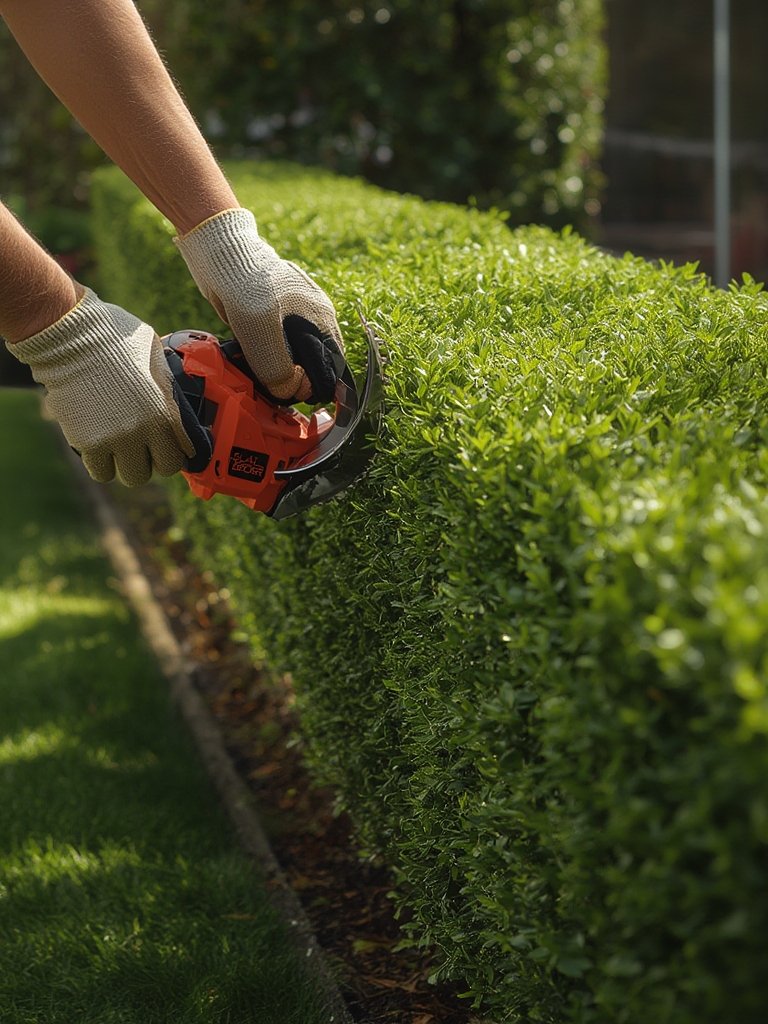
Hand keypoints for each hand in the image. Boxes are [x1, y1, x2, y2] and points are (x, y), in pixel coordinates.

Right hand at [10, 288, 193, 485]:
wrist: (70, 338)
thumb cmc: (115, 340)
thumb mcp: (156, 356)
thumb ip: (168, 386)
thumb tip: (178, 403)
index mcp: (164, 411)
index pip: (180, 455)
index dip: (174, 452)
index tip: (166, 446)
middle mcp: (143, 430)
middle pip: (157, 471)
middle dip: (151, 460)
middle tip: (142, 446)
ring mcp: (115, 439)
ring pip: (131, 476)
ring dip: (127, 464)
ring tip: (120, 446)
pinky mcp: (88, 442)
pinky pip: (101, 472)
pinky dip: (102, 464)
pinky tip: (100, 445)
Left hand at [174, 208, 343, 402]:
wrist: (219, 251)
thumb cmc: (244, 285)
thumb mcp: (259, 329)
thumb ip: (276, 366)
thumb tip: (289, 391)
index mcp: (321, 319)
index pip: (331, 367)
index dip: (314, 386)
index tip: (291, 394)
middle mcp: (313, 319)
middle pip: (314, 364)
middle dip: (297, 381)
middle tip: (273, 390)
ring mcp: (293, 316)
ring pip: (294, 358)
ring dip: (280, 372)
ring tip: (261, 377)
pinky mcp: (273, 316)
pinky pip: (276, 348)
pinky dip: (266, 359)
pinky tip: (251, 361)